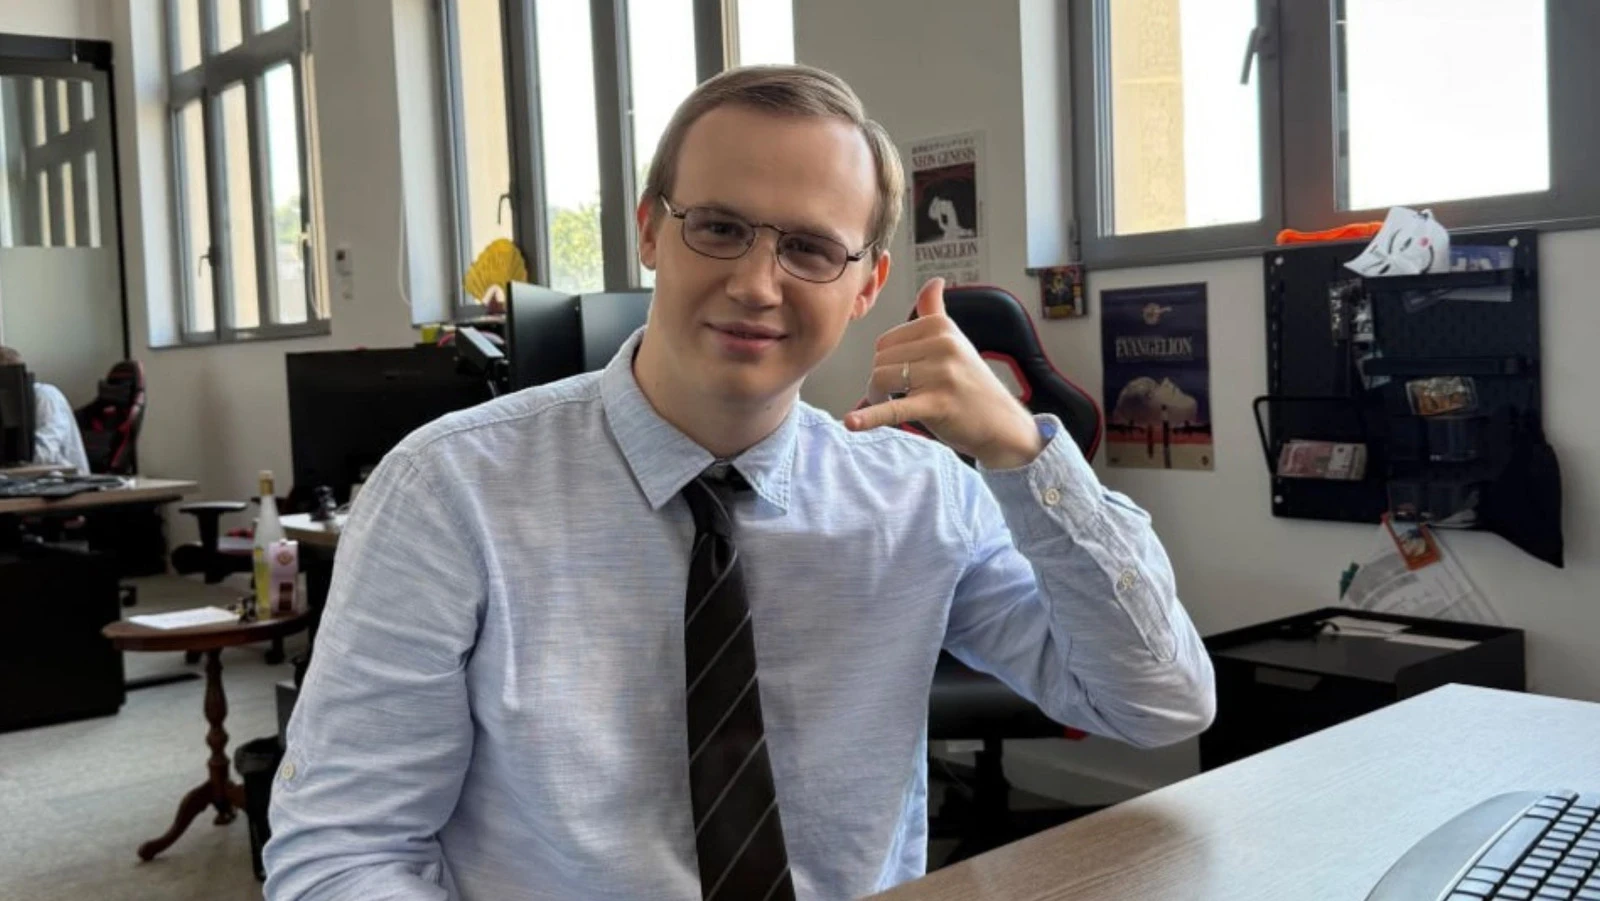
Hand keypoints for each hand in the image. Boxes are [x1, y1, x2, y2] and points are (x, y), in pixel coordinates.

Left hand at [846, 278, 1045, 468]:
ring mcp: (941, 374)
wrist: (1001, 422)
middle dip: (879, 381)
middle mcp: (942, 345)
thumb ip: (937, 312)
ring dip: (878, 398)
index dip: (885, 362)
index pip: (886, 342)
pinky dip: (870, 417)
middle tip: (895, 395)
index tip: (898, 375)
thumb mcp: (956, 341)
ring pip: (881, 380)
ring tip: (892, 404)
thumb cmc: (972, 383)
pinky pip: (894, 409)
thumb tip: (934, 281)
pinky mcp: (938, 404)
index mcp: (941, 326)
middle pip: (880, 360)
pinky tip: (852, 423)